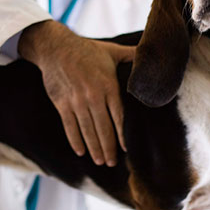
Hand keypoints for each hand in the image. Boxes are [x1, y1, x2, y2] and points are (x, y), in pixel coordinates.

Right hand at [19, 21, 133, 166]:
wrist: (56, 47)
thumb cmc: (87, 50)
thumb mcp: (113, 51)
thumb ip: (133, 56)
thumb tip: (153, 56)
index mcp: (108, 85)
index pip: (118, 115)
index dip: (123, 134)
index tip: (127, 149)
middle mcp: (93, 95)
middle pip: (103, 128)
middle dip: (109, 147)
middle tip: (113, 162)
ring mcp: (76, 101)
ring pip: (87, 130)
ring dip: (94, 148)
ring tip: (100, 161)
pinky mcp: (61, 103)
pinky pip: (69, 126)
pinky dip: (75, 140)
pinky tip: (81, 151)